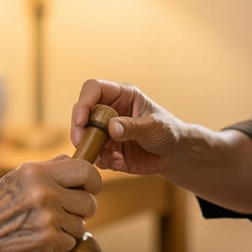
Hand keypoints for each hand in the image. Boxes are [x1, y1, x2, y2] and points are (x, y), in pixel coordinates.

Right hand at [0, 156, 100, 251]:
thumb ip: (50, 168)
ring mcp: (47, 218)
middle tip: (64, 212)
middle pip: (89, 203)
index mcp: (39, 173)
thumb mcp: (19, 177)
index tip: (89, 188)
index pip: (86, 171)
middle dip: (81, 210)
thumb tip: (75, 159)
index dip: (93, 182)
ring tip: (45, 225)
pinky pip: (70, 242)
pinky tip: (40, 237)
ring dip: (68, 229)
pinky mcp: (47, 241)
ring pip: (80, 226)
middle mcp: (45, 193)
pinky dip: (59, 244)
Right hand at [71, 79, 186, 175]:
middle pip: (81, 113)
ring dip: (91, 149)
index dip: (83, 102)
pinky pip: (96, 155)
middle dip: (79, 129)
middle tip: (82, 143)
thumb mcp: (155, 127)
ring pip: (84, 137)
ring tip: (111, 159)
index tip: (81, 120)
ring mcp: (105, 131)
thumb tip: (111, 128)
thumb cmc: (167, 130)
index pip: (94, 89)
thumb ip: (134, 127)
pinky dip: (103, 161)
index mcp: (121, 95)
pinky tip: (120, 163)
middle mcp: (109, 111)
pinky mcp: (107, 150)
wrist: (173, 153)